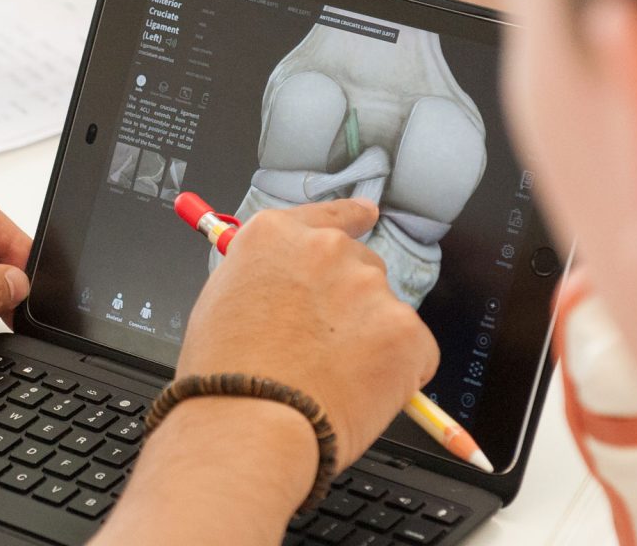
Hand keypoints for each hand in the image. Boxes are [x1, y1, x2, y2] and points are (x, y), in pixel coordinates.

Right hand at [178, 199, 439, 469]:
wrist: (251, 423)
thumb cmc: (225, 374)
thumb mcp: (221, 301)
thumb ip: (264, 279)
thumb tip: (286, 289)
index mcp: (276, 236)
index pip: (327, 214)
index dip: (349, 219)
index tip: (365, 217)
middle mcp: (326, 250)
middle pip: (360, 265)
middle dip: (351, 302)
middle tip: (325, 347)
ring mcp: (369, 288)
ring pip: (385, 312)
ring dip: (371, 340)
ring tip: (331, 380)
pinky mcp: (404, 331)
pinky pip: (415, 352)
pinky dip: (397, 374)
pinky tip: (358, 393)